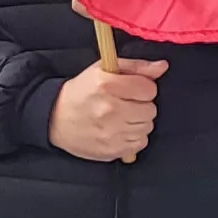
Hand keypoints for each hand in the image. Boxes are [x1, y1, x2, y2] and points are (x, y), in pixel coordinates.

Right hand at [50, 57, 168, 161]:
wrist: (55, 119)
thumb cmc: (81, 92)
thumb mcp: (103, 70)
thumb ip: (136, 67)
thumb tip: (162, 66)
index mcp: (106, 85)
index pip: (149, 89)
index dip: (143, 88)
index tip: (133, 89)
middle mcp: (110, 109)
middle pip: (151, 110)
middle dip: (142, 105)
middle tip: (126, 104)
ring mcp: (111, 133)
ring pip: (147, 127)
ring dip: (138, 122)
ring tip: (122, 117)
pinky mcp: (111, 150)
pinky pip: (140, 143)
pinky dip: (133, 137)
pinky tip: (120, 130)